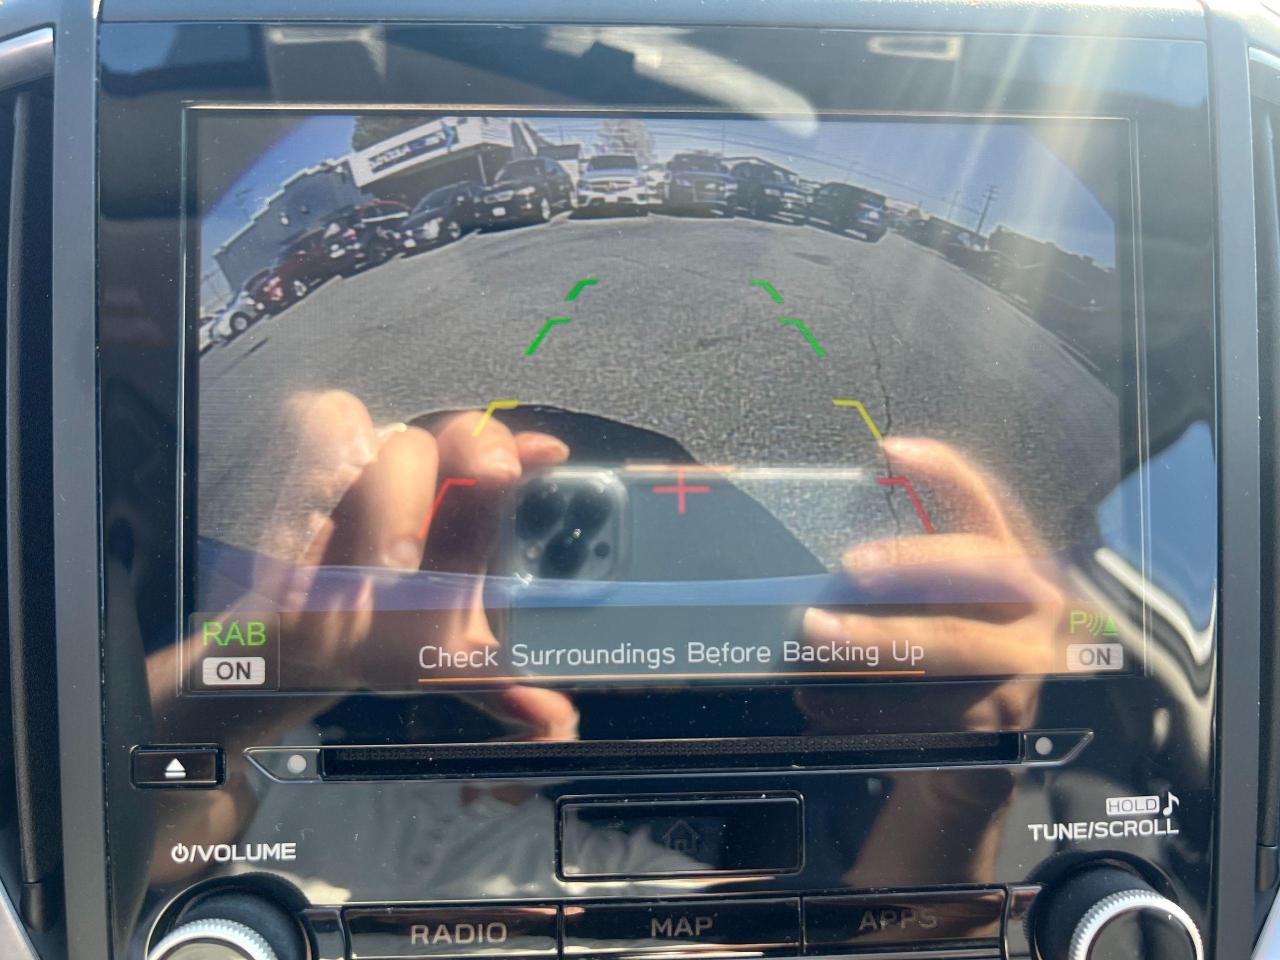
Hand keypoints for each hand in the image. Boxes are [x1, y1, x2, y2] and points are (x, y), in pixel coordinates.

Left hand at [800, 436, 1063, 728]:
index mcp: (1014, 568)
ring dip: (876, 639)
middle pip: (978, 570)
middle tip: (848, 567)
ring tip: (815, 637)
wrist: (962, 767)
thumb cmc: (933, 673)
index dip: (946, 473)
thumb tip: (813, 554)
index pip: (988, 505)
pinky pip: (932, 706)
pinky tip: (818, 700)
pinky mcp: (1004, 723)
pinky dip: (868, 703)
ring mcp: (1028, 667)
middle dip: (911, 562)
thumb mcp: (926, 616)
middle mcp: (1035, 609)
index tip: (891, 449)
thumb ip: (896, 584)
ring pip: (951, 643)